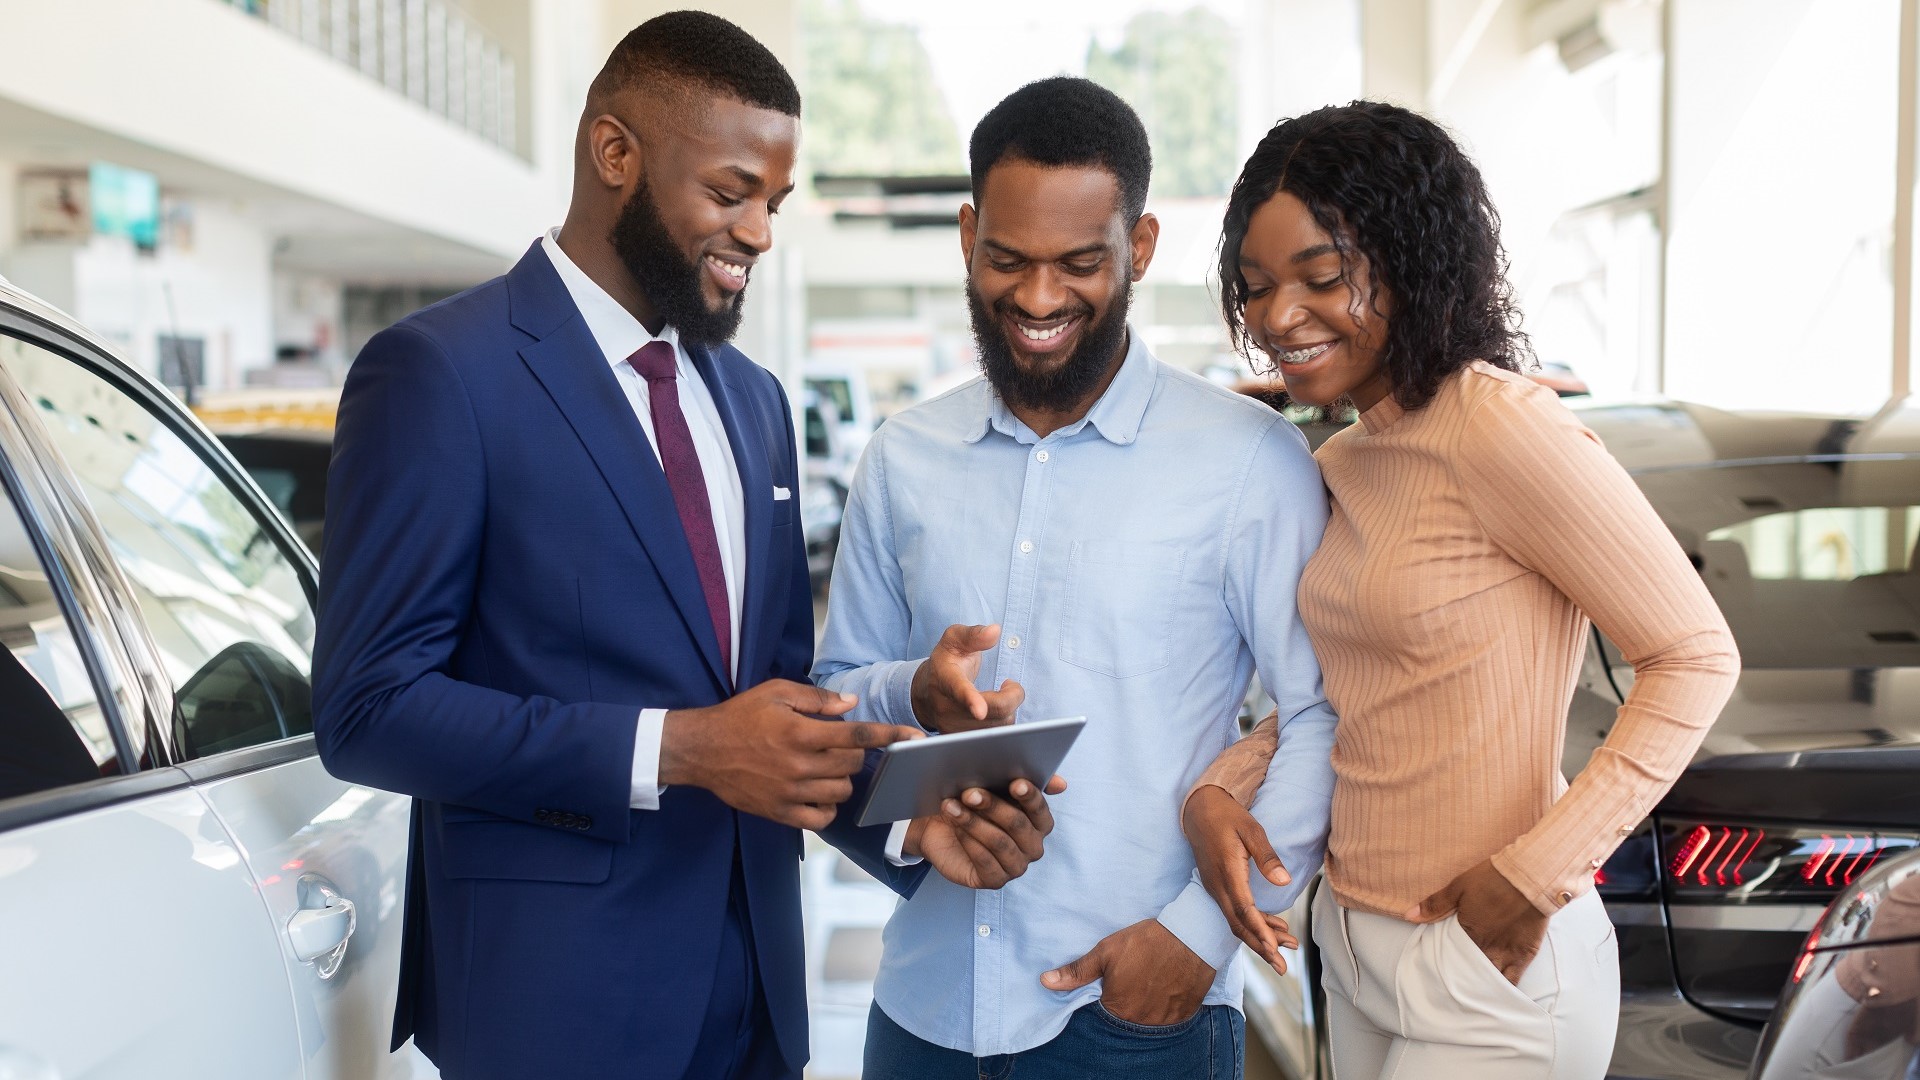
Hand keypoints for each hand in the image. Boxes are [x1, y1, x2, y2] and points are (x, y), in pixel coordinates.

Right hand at [659, 679, 921, 830]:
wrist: (703, 750)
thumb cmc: (740, 716)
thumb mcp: (776, 692)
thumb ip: (817, 699)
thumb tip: (851, 704)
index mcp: (801, 732)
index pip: (857, 734)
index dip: (889, 734)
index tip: (914, 736)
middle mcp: (798, 764)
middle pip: (853, 765)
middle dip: (855, 753)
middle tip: (839, 746)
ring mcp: (789, 791)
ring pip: (842, 792)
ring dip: (842, 779)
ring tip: (825, 767)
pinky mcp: (779, 812)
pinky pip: (821, 818)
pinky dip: (827, 806)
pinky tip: (818, 792)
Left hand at [904, 775, 1067, 888]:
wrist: (943, 826)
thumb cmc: (975, 804)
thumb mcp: (997, 787)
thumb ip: (1027, 784)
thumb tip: (1061, 784)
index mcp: (1040, 823)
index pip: (1040, 810)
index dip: (1029, 796)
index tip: (1015, 784)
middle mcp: (1033, 847)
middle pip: (1017, 824)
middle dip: (993, 806)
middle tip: (970, 792)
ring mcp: (1016, 866)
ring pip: (999, 842)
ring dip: (973, 822)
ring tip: (952, 806)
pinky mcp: (994, 880)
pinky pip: (984, 861)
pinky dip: (967, 840)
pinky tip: (954, 825)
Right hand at [909, 623, 1023, 732]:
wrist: (928, 691)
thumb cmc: (947, 661)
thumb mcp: (954, 639)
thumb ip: (974, 635)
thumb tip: (995, 631)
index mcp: (945, 678)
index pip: (959, 689)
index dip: (970, 699)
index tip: (979, 710)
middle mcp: (946, 707)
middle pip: (993, 710)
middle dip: (1013, 696)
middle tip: (1010, 684)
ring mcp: (952, 727)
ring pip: (998, 726)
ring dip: (1009, 709)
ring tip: (1001, 695)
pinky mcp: (961, 739)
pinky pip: (994, 736)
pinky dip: (1003, 721)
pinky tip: (996, 710)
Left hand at [1040, 919, 1216, 1026]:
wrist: (1191, 936)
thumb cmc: (1145, 942)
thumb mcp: (1106, 951)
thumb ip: (1077, 971)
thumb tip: (1045, 982)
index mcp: (1117, 1009)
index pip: (1102, 1013)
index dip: (1104, 997)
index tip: (1110, 984)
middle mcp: (1140, 1021)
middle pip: (1125, 1018)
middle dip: (1124, 1002)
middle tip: (1132, 980)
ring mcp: (1164, 1021)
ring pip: (1147, 1019)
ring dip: (1144, 1006)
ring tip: (1147, 982)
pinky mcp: (1183, 1015)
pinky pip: (1167, 1019)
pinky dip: (1163, 1006)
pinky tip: (1163, 987)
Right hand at [1182, 785, 1298, 972]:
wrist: (1198, 810)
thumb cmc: (1228, 816)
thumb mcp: (1251, 829)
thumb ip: (1267, 856)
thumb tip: (1283, 882)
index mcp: (1227, 872)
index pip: (1244, 909)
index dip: (1259, 931)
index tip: (1273, 949)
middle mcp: (1218, 885)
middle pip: (1238, 924)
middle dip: (1260, 947)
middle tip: (1281, 968)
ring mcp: (1215, 888)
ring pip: (1236, 921)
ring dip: (1259, 937)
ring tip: (1285, 951)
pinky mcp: (1217, 886)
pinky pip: (1234, 911)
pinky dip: (1253, 923)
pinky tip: (1272, 928)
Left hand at [1407, 858, 1547, 985]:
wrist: (1528, 877)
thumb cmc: (1492, 880)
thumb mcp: (1458, 887)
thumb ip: (1434, 905)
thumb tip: (1409, 916)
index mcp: (1467, 933)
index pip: (1449, 958)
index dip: (1443, 968)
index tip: (1435, 977)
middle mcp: (1485, 948)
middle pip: (1468, 974)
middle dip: (1459, 983)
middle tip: (1450, 992)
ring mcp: (1506, 955)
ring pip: (1488, 982)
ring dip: (1478, 989)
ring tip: (1470, 998)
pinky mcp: (1524, 956)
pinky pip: (1513, 982)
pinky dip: (1503, 991)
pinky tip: (1496, 999)